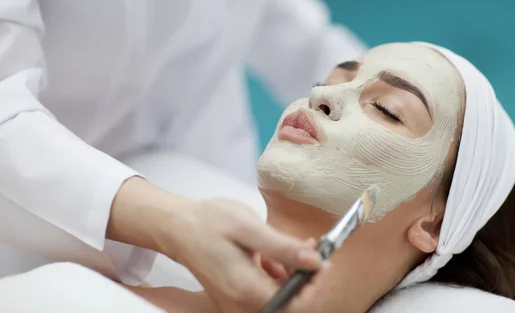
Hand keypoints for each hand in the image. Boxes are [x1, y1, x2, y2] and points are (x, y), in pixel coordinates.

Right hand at [107, 178, 326, 311]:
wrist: (178, 227)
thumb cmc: (208, 222)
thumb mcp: (248, 227)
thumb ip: (282, 247)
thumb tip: (314, 261)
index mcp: (245, 288)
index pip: (296, 305)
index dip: (317, 286)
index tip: (325, 261)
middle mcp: (241, 303)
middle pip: (292, 307)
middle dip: (311, 282)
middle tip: (317, 254)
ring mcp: (238, 303)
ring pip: (282, 300)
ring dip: (297, 277)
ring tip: (300, 249)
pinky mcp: (237, 296)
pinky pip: (269, 294)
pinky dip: (282, 277)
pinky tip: (281, 256)